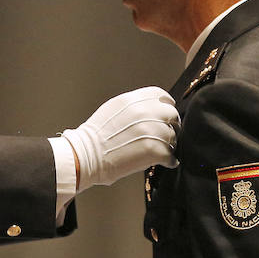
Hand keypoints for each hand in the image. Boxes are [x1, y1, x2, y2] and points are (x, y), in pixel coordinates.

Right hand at [62, 86, 177, 188]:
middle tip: (166, 134)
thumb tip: (148, 109)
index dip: (165, 105)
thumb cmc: (94, 136)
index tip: (165, 114)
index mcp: (133, 101)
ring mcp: (151, 131)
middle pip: (171, 114)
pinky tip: (164, 162)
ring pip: (173, 135)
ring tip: (161, 150)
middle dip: (170, 124)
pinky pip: (171, 154)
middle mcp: (144, 113)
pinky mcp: (154, 151)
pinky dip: (169, 160)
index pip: (161, 96)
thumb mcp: (112, 109)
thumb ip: (133, 106)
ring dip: (169, 143)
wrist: (85, 156)